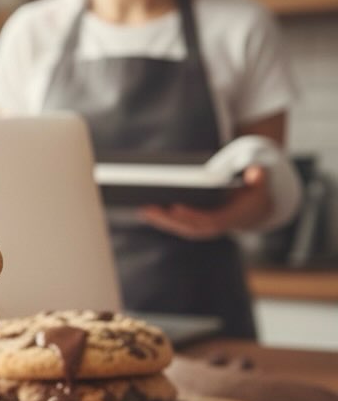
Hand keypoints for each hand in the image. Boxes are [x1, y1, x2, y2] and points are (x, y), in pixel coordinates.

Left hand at [139, 166, 271, 239]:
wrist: (256, 209)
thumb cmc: (254, 192)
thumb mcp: (260, 182)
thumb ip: (259, 176)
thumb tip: (256, 172)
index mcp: (229, 218)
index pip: (208, 220)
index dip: (191, 215)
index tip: (174, 207)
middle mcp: (214, 226)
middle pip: (187, 226)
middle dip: (166, 219)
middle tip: (146, 207)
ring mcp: (203, 227)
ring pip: (178, 227)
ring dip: (159, 220)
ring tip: (140, 207)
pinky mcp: (194, 224)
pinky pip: (176, 224)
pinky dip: (161, 218)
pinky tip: (144, 208)